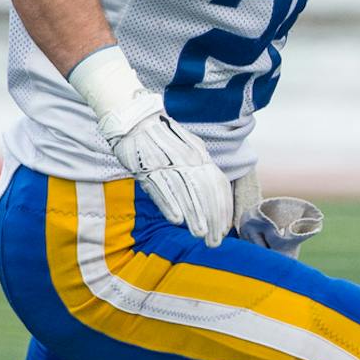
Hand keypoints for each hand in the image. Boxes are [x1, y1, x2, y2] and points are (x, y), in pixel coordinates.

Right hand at [95, 91, 234, 245]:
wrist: (135, 119)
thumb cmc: (163, 138)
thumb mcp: (188, 148)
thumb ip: (200, 168)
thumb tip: (213, 193)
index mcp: (199, 155)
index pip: (218, 185)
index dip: (223, 209)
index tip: (224, 229)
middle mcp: (187, 159)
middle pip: (205, 192)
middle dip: (212, 219)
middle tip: (215, 241)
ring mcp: (167, 163)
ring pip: (185, 192)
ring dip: (194, 215)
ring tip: (201, 235)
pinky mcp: (146, 166)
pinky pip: (161, 187)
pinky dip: (169, 204)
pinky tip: (177, 220)